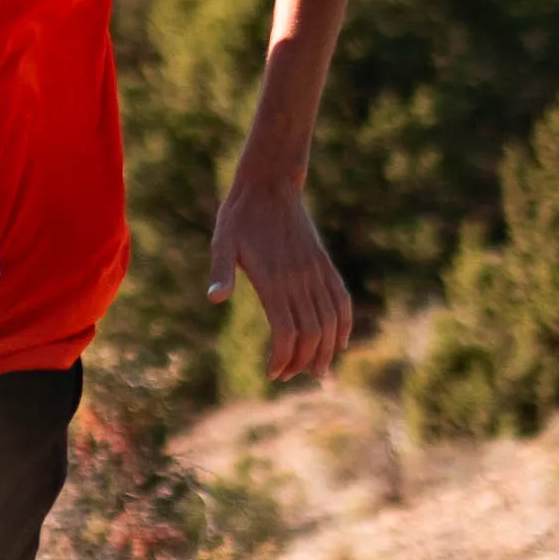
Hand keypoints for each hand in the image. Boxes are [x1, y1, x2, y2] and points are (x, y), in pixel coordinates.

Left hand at [206, 174, 355, 383]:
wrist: (270, 184)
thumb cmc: (239, 216)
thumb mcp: (222, 240)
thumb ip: (221, 271)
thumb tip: (214, 299)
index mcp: (273, 279)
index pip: (287, 331)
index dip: (283, 358)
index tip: (273, 373)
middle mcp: (299, 278)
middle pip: (311, 333)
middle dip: (302, 361)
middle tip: (287, 375)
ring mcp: (315, 271)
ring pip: (329, 321)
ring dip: (325, 350)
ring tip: (317, 371)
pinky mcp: (323, 263)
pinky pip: (341, 299)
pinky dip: (344, 323)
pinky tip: (340, 342)